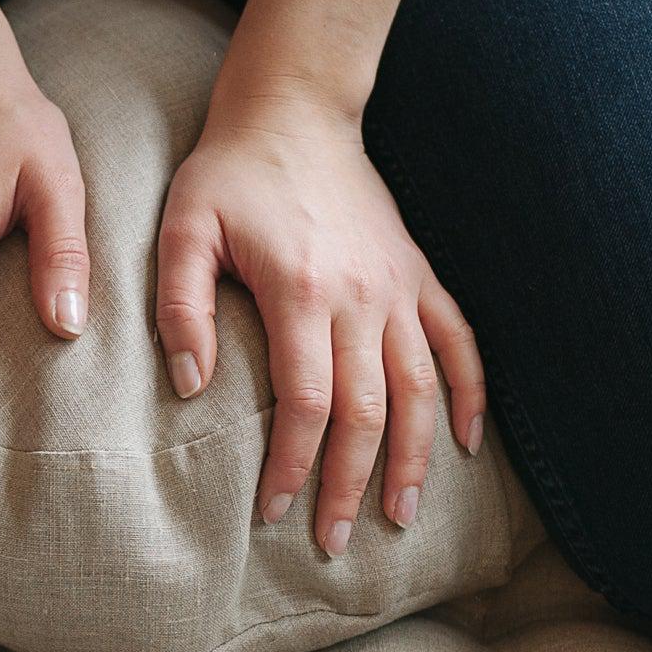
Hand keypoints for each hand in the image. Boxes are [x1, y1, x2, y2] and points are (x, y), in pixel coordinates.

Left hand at [154, 79, 485, 555]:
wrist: (294, 108)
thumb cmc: (228, 172)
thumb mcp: (183, 229)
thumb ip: (183, 308)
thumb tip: (191, 386)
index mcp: (302, 291)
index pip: (306, 405)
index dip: (294, 467)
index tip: (273, 512)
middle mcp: (361, 296)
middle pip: (368, 411)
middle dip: (352, 484)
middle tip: (336, 542)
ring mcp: (398, 286)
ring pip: (422, 388)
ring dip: (415, 458)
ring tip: (401, 515)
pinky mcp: (418, 273)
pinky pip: (458, 341)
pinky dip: (469, 394)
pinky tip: (465, 443)